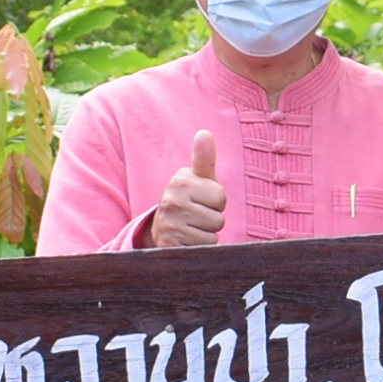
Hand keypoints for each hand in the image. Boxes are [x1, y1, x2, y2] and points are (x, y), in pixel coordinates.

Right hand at [149, 129, 225, 250]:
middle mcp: (171, 200)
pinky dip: (200, 248)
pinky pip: (204, 248)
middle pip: (218, 218)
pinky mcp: (170, 244)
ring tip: (192, 228)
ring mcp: (169, 223)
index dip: (216, 202)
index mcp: (180, 181)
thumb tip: (205, 133)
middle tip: (196, 216)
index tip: (201, 200)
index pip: (220, 196)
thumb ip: (204, 158)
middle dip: (212, 219)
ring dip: (206, 235)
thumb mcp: (198, 179)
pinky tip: (188, 241)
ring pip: (212, 234)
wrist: (162, 229)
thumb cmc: (189, 201)